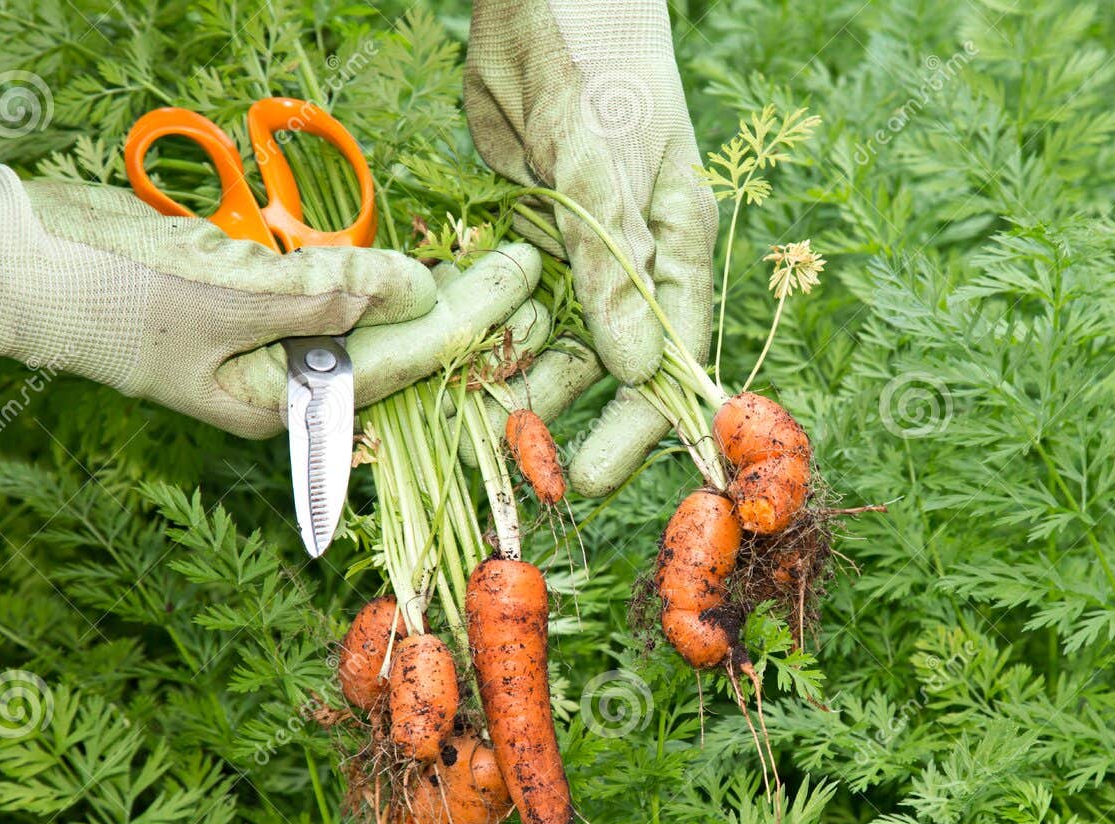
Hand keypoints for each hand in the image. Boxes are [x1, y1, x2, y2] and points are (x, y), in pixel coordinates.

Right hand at [0, 163, 545, 438]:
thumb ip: (328, 294)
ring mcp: (281, 353)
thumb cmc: (113, 290)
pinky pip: (348, 306)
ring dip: (444, 305)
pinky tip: (432, 271)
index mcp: (290, 403)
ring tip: (507, 277)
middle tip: (539, 278)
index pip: (404, 359)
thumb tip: (417, 289)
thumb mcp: (228, 294)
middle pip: (409, 359)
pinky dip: (390, 287)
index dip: (470, 317)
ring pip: (386, 334)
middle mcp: (296, 388)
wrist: (24, 264)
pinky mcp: (265, 314)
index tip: (523, 277)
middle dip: (477, 323)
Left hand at [465, 0, 717, 495]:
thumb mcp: (604, 157)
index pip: (667, 353)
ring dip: (512, 379)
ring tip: (471, 424)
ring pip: (545, 335)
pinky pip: (499, 297)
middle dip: (564, 412)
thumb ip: (612, 262)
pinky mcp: (519, 229)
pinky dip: (476, 330)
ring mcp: (570, 248)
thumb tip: (635, 371)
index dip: (638, 423)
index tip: (594, 475)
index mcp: (671, 246)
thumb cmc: (596, 57)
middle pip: (604, 360)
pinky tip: (443, 364)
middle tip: (519, 466)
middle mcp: (626, 260)